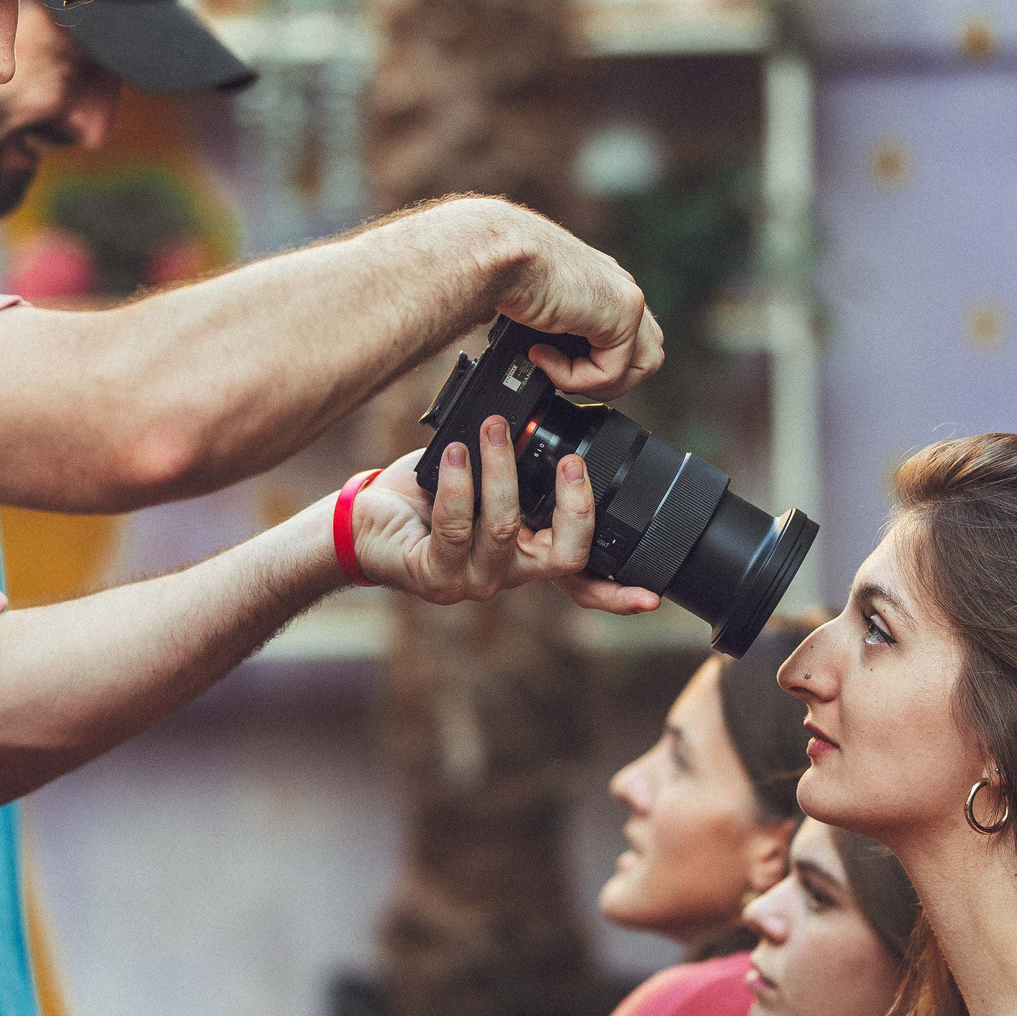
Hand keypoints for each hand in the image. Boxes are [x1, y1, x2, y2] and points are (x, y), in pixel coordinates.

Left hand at [348, 422, 661, 614]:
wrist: (364, 521)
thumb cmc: (428, 496)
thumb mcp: (487, 480)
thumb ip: (521, 470)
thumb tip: (547, 421)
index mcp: (528, 555)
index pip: (583, 581)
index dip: (619, 593)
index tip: (652, 594)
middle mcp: (508, 574)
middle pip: (564, 557)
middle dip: (574, 506)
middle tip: (571, 461)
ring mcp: (473, 580)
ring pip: (506, 530)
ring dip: (502, 473)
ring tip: (495, 430)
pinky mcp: (435, 575)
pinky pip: (456, 527)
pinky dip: (460, 484)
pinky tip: (456, 454)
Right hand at [492, 208, 664, 398]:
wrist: (496, 253)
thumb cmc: (499, 270)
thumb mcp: (534, 306)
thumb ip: (552, 328)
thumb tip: (539, 355)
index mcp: (601, 283)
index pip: (626, 337)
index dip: (598, 363)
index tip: (556, 363)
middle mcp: (619, 287)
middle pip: (645, 354)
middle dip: (607, 377)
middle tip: (564, 375)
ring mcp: (627, 298)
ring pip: (640, 367)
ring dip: (595, 382)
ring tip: (555, 370)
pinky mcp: (624, 312)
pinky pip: (612, 371)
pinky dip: (575, 377)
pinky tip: (542, 355)